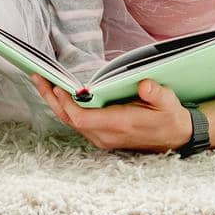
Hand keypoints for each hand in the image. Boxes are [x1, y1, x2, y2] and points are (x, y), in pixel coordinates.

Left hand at [31, 76, 192, 152]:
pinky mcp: (101, 135)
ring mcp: (102, 138)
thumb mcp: (168, 102)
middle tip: (38, 77)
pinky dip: (64, 107)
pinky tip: (58, 93)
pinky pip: (77, 123)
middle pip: (70, 120)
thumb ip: (156, 93)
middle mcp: (106, 135)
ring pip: (70, 122)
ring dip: (55, 102)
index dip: (67, 103)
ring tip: (42, 81)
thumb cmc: (169, 116)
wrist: (175, 137)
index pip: (82, 119)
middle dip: (52, 98)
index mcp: (119, 125)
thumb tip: (145, 84)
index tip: (58, 86)